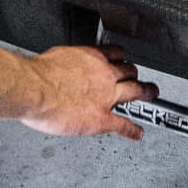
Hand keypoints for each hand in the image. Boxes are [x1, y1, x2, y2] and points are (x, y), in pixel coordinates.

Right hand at [22, 42, 157, 139]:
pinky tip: (137, 133)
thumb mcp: (57, 57)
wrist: (36, 89)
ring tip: (151, 94)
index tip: (122, 61)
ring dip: (145, 93)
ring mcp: (106, 97)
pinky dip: (132, 130)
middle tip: (138, 78)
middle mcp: (104, 75)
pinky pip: (123, 125)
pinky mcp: (101, 119)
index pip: (115, 54)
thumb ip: (67, 63)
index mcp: (92, 58)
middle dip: (135, 75)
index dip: (121, 59)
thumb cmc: (40, 74)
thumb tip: (61, 67)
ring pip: (135, 91)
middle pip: (129, 72)